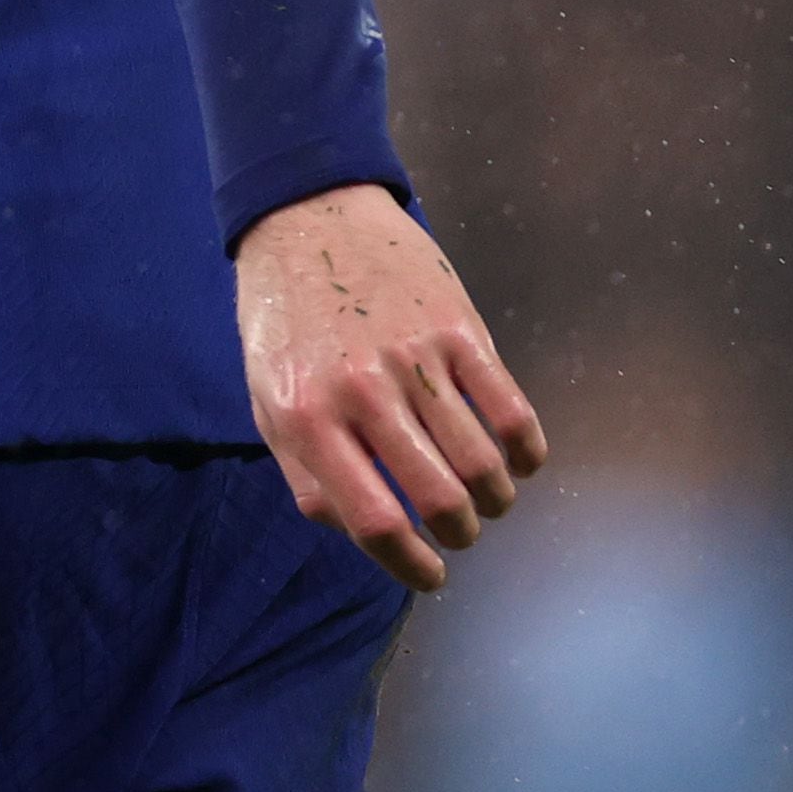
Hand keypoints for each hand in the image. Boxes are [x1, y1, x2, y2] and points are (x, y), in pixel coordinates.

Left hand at [236, 183, 547, 592]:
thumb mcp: (266, 399)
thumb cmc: (284, 317)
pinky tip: (517, 460)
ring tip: (487, 500)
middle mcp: (360, 390)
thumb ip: (306, 472)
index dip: (412, 567)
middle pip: (439, 499)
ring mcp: (414, 356)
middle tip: (459, 532)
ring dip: (496, 499)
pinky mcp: (458, 326)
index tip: (431, 576)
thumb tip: (363, 536)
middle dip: (460, 534)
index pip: (375, 522)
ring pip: (483, 463)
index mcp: (305, 416)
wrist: (307, 215)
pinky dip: (527, 452)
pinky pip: (512, 411)